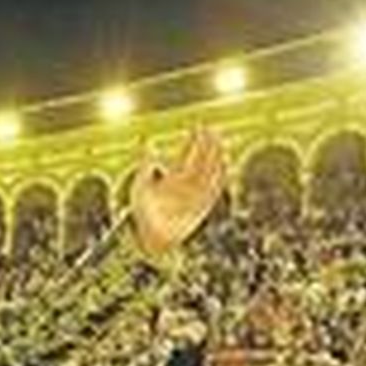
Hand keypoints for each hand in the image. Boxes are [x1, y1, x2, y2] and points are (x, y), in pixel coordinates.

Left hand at [130, 128, 226, 256]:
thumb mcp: (140, 186)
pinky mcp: (202, 206)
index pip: (187, 154)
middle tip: (212, 129)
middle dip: (207, 145)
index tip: (198, 126)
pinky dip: (220, 176)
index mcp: (172, 178)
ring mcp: (195, 195)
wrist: (151, 239)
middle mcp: (186, 185)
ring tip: (220, 142)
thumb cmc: (143, 214)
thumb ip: (145, 166)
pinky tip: (225, 164)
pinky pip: (214, 189)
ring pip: (209, 172)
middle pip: (200, 160)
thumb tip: (149, 144)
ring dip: (215, 157)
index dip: (193, 141)